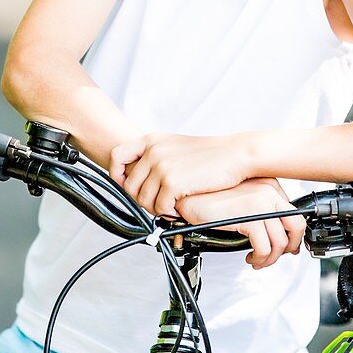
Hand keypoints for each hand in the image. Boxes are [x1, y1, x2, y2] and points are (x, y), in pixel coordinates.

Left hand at [109, 133, 249, 215]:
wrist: (235, 155)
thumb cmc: (210, 154)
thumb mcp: (175, 146)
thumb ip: (155, 157)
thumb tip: (137, 179)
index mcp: (152, 140)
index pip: (117, 156)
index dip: (118, 175)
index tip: (126, 184)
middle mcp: (153, 151)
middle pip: (130, 187)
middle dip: (143, 200)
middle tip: (160, 202)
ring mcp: (161, 166)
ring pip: (144, 201)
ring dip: (157, 209)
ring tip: (172, 205)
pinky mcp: (172, 182)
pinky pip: (160, 208)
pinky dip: (170, 212)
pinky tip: (181, 207)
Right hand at [175, 179, 303, 268]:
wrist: (188, 195)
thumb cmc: (209, 197)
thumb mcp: (241, 198)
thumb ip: (260, 209)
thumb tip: (275, 231)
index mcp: (269, 184)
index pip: (294, 213)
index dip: (292, 235)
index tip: (285, 245)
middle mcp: (268, 191)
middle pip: (296, 226)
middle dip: (289, 247)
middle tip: (276, 256)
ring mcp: (260, 203)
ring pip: (280, 242)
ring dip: (270, 258)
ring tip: (257, 260)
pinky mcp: (249, 218)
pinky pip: (264, 248)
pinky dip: (259, 259)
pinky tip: (250, 258)